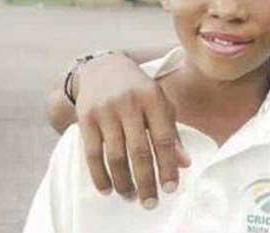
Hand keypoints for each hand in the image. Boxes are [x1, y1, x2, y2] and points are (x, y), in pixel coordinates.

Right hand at [74, 52, 190, 208]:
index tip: (171, 188)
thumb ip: (171, 132)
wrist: (102, 68)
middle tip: (150, 202)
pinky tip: (107, 189)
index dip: (168, 165)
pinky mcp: (85, 118)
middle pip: (139, 150)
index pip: (164, 138)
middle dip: (146, 180)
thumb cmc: (139, 90)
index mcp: (153, 98)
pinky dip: (100, 175)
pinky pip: (92, 153)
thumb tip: (184, 163)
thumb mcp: (161, 104)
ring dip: (124, 181)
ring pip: (115, 155)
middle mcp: (129, 104)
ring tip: (131, 196)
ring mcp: (105, 111)